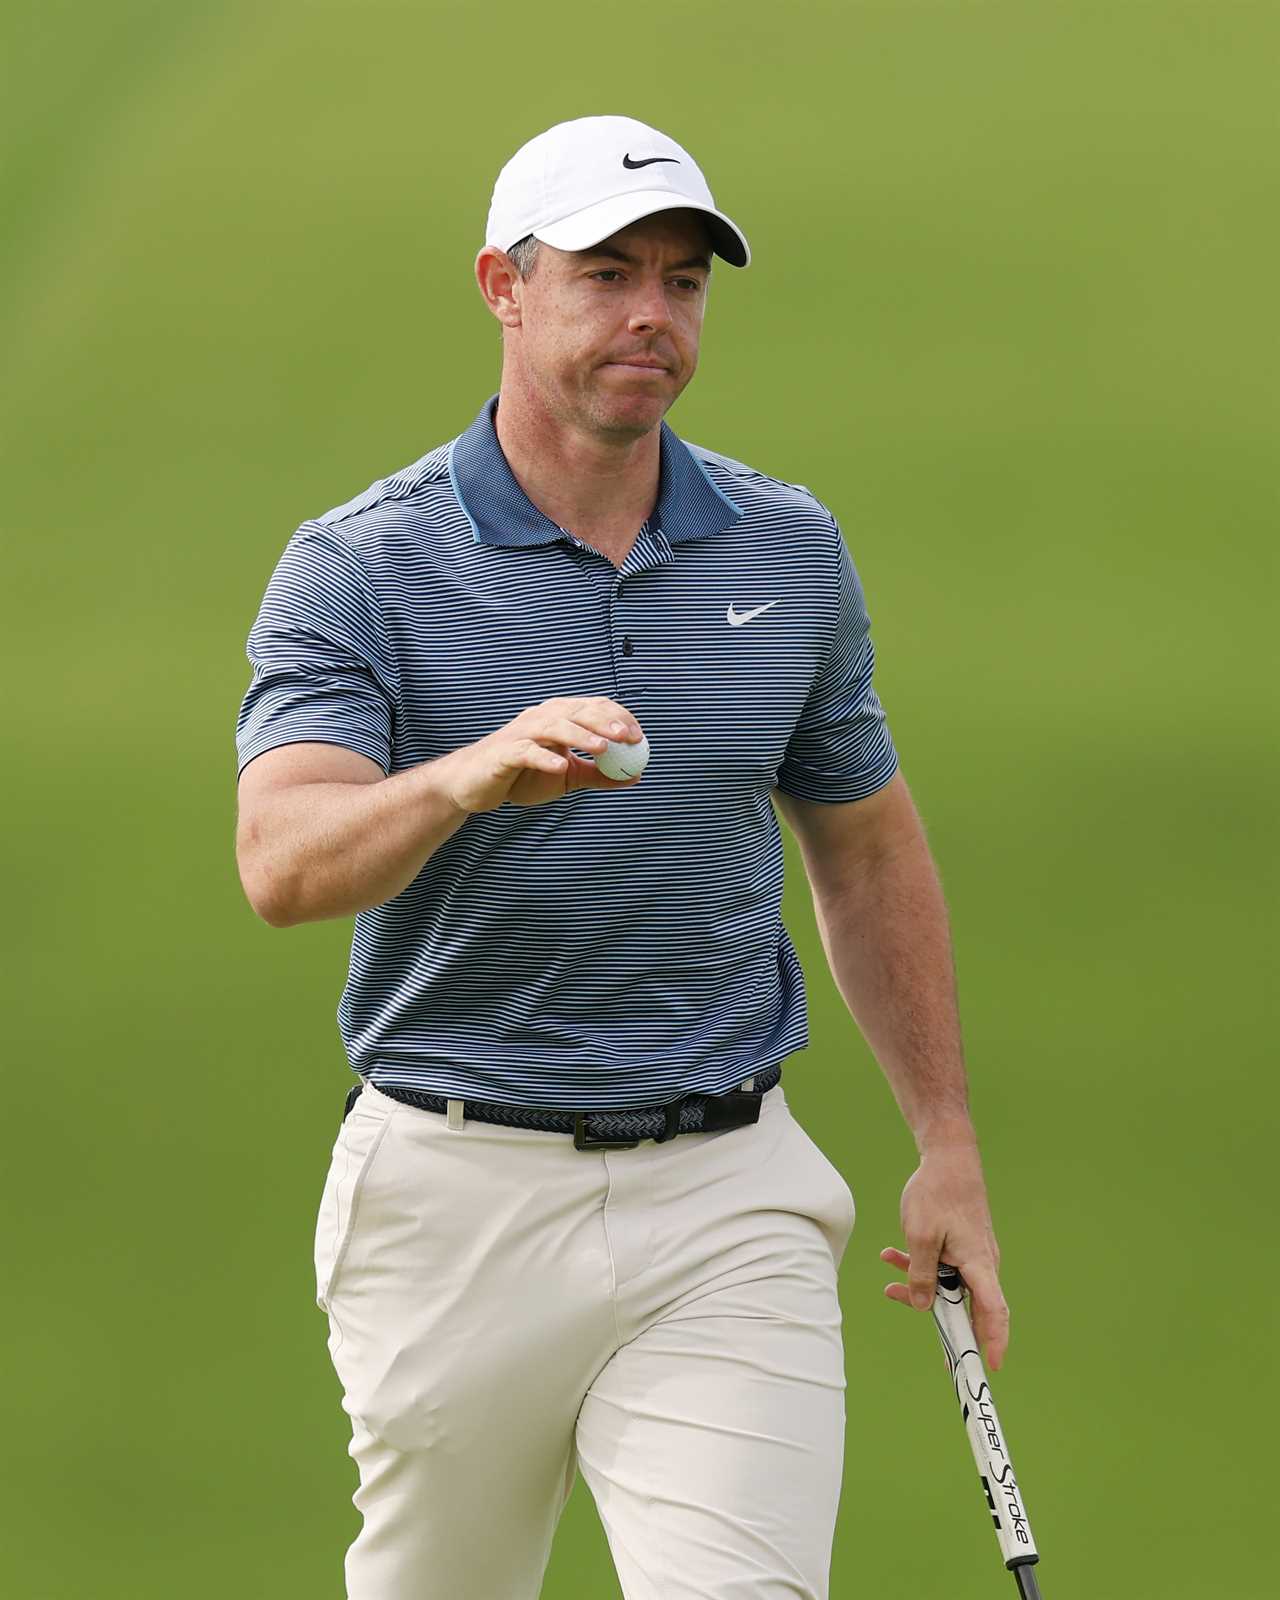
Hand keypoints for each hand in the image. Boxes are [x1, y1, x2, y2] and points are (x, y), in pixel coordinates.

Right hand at [442, 696, 646, 813]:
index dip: (618, 717)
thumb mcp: (568, 776)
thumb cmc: (522, 776)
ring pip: (554, 727)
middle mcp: (540, 718)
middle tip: (628, 737)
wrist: (475, 784)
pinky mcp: (504, 753)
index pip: (593, 708)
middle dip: (605, 721)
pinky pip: (526, 752)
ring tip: (603, 747)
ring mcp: (521, 733)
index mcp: (558, 718)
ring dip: (580, 735)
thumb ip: (598, 774)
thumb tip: (636, 776)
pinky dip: (544, 757)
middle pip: (577, 712)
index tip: (639, 736)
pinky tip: (561, 766)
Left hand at [880, 1140, 1009, 1369]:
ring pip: (949, 1285)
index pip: (993, 1311)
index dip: (993, 1341)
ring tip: (890, 1288)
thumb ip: (920, 1274)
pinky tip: (890, 1255)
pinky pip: (941, 1266)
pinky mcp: (960, 1244)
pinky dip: (919, 1266)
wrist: (948, 1157)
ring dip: (921, 1288)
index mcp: (978, 1264)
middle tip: (945, 1363)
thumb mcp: (921, 1236)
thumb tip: (920, 1307)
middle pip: (970, 1307)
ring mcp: (971, 1255)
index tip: (990, 1368)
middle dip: (953, 1330)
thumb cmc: (938, 1193)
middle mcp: (981, 1264)